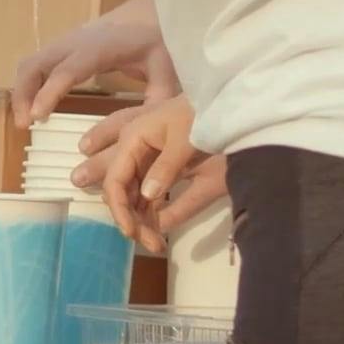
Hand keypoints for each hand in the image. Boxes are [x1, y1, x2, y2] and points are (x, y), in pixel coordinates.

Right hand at [11, 0, 177, 126]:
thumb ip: (154, 104)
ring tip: (26, 121)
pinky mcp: (64, 47)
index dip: (50, 91)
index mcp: (102, 47)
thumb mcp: (168, 74)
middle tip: (24, 125)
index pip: (68, 69)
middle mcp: (76, 41)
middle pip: (36, 63)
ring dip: (22, 91)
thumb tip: (133, 135)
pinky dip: (29, 85)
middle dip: (24, 94)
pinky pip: (37, 64)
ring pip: (31, 63)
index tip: (37, 116)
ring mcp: (66, 42)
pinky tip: (36, 107)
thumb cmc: (160, 41)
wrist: (152, 10)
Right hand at [71, 96, 206, 252]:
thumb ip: (166, 168)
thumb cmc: (203, 114)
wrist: (228, 99)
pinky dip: (153, 213)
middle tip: (151, 244)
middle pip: (121, 192)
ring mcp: (147, 159)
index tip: (134, 233)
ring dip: (142, 220)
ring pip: (134, 196)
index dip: (120, 209)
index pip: (115, 180)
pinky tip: (161, 231)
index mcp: (133, 140)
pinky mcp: (162, 166)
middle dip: (130, 220)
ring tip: (158, 244)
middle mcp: (134, 150)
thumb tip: (148, 197)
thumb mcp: (186, 140)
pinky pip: (149, 193)